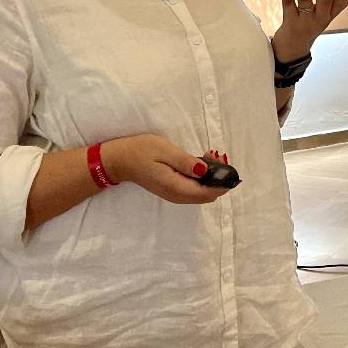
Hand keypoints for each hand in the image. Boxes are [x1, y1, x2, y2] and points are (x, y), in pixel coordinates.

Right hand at [101, 134, 230, 203]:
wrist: (119, 160)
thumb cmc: (141, 151)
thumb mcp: (165, 151)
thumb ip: (186, 162)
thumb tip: (205, 171)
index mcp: (176, 187)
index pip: (208, 193)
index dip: (222, 183)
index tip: (227, 167)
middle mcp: (177, 196)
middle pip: (207, 196)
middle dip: (218, 180)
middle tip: (218, 158)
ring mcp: (174, 195)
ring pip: (201, 195)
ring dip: (211, 180)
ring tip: (211, 158)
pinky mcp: (172, 191)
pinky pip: (193, 191)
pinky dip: (202, 181)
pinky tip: (201, 165)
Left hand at [271, 0, 347, 62]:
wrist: (292, 49)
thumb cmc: (311, 29)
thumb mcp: (327, 18)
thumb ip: (340, 5)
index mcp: (327, 16)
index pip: (337, 6)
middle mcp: (317, 19)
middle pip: (322, 1)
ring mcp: (302, 20)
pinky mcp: (289, 20)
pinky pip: (287, 2)